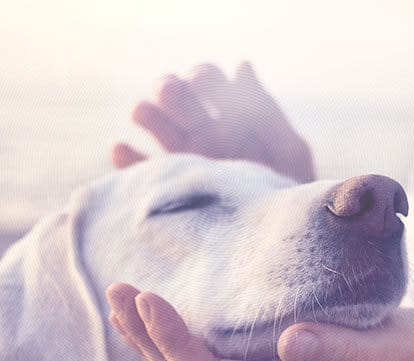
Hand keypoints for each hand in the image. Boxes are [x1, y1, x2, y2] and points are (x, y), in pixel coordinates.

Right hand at [112, 62, 315, 182]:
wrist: (277, 242)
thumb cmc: (290, 195)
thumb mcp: (288, 152)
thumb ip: (266, 112)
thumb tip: (241, 65)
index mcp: (233, 117)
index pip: (208, 80)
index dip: (202, 76)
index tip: (200, 83)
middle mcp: (203, 132)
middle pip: (174, 94)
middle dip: (171, 88)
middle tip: (172, 93)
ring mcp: (183, 158)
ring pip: (152, 121)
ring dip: (146, 112)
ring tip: (146, 114)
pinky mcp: (167, 188)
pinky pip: (136, 170)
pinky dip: (125, 158)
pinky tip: (123, 150)